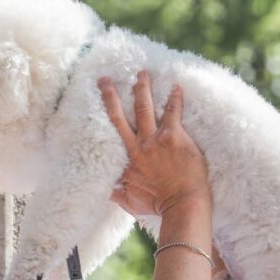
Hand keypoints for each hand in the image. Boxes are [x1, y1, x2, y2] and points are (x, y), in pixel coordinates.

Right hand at [99, 71, 210, 216]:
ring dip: (142, 88)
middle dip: (111, 95)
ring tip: (142, 73)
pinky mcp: (174, 137)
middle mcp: (138, 146)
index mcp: (127, 159)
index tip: (97, 105)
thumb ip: (117, 193)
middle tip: (105, 79)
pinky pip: (173, 111)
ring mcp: (155, 140)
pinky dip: (175, 98)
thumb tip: (105, 190)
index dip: (104, 117)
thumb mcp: (130, 202)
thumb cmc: (158, 205)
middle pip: (120, 115)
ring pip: (144, 108)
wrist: (181, 205)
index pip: (112, 133)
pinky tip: (177, 86)